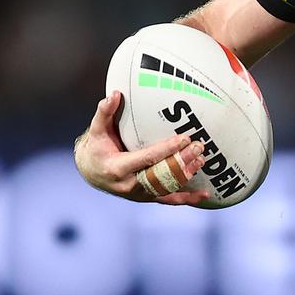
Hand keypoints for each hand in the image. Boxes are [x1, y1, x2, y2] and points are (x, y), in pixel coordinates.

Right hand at [73, 91, 209, 205]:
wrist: (90, 172)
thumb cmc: (96, 148)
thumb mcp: (96, 130)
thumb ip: (105, 112)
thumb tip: (114, 94)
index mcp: (117, 168)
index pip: (146, 159)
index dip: (166, 150)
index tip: (184, 139)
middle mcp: (128, 184)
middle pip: (160, 174)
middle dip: (181, 161)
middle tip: (199, 148)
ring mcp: (138, 194)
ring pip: (166, 187)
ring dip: (186, 175)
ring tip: (202, 161)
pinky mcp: (145, 197)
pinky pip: (168, 200)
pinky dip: (186, 198)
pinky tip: (204, 194)